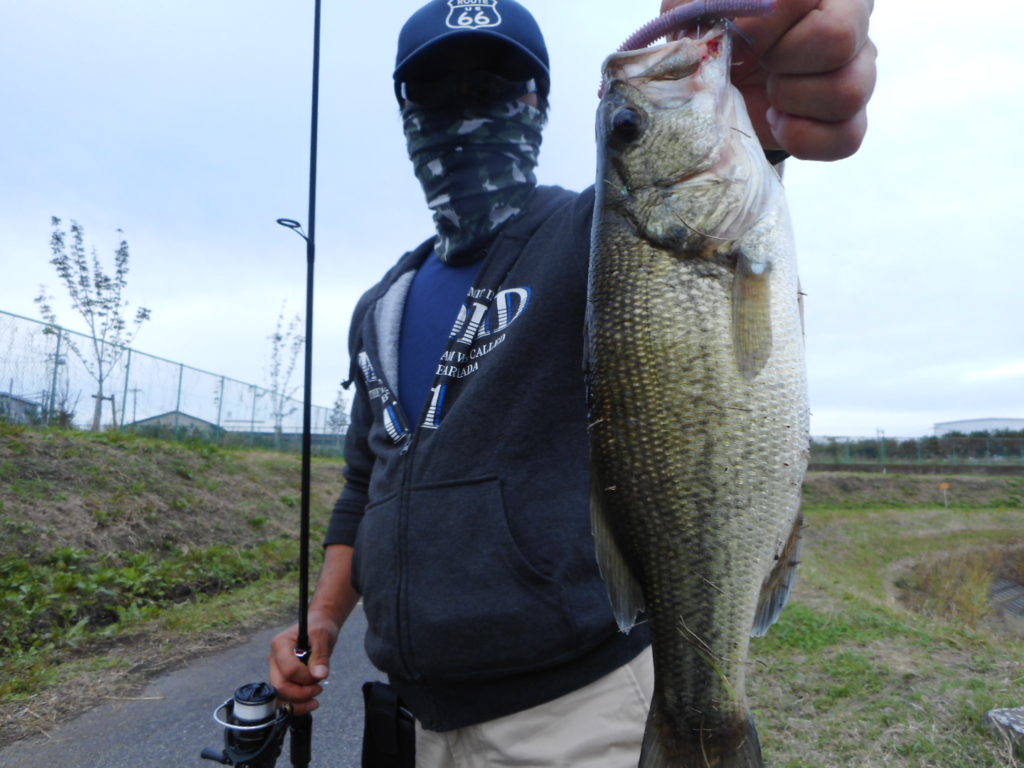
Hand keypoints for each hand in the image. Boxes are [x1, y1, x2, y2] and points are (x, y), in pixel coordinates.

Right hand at [268, 611, 339, 714]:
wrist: (318, 626)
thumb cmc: (319, 627)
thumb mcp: (323, 636)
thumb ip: (320, 656)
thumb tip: (320, 675)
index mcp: (280, 645)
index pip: (289, 670)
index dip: (306, 678)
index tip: (320, 675)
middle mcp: (274, 659)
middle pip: (279, 687)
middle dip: (300, 694)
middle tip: (319, 689)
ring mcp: (276, 671)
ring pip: (279, 696)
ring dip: (298, 703)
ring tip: (315, 700)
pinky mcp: (282, 679)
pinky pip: (284, 698)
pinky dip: (296, 705)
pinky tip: (310, 703)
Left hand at [661, 0, 876, 159]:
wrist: (712, 83)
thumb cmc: (710, 33)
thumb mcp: (695, 8)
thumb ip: (710, 3)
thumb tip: (747, 23)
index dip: (765, 27)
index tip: (739, 39)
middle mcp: (851, 19)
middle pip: (839, 40)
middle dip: (782, 61)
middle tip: (759, 63)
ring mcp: (858, 71)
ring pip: (847, 91)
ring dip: (790, 100)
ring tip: (767, 94)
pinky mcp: (849, 120)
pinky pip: (846, 137)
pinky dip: (802, 137)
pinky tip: (778, 123)